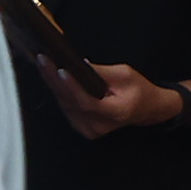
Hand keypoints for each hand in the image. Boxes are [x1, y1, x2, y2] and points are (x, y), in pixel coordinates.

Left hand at [35, 57, 183, 142]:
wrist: (147, 108)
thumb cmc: (139, 91)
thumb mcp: (125, 75)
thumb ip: (102, 72)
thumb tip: (79, 65)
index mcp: (116, 112)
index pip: (87, 101)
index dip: (72, 86)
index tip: (60, 70)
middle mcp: (100, 124)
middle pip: (71, 102)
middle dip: (54, 79)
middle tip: (43, 61)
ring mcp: (91, 129)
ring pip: (65, 105)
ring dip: (53, 85)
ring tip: (44, 65)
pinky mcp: (84, 128)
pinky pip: (67, 109)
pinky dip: (59, 93)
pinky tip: (52, 79)